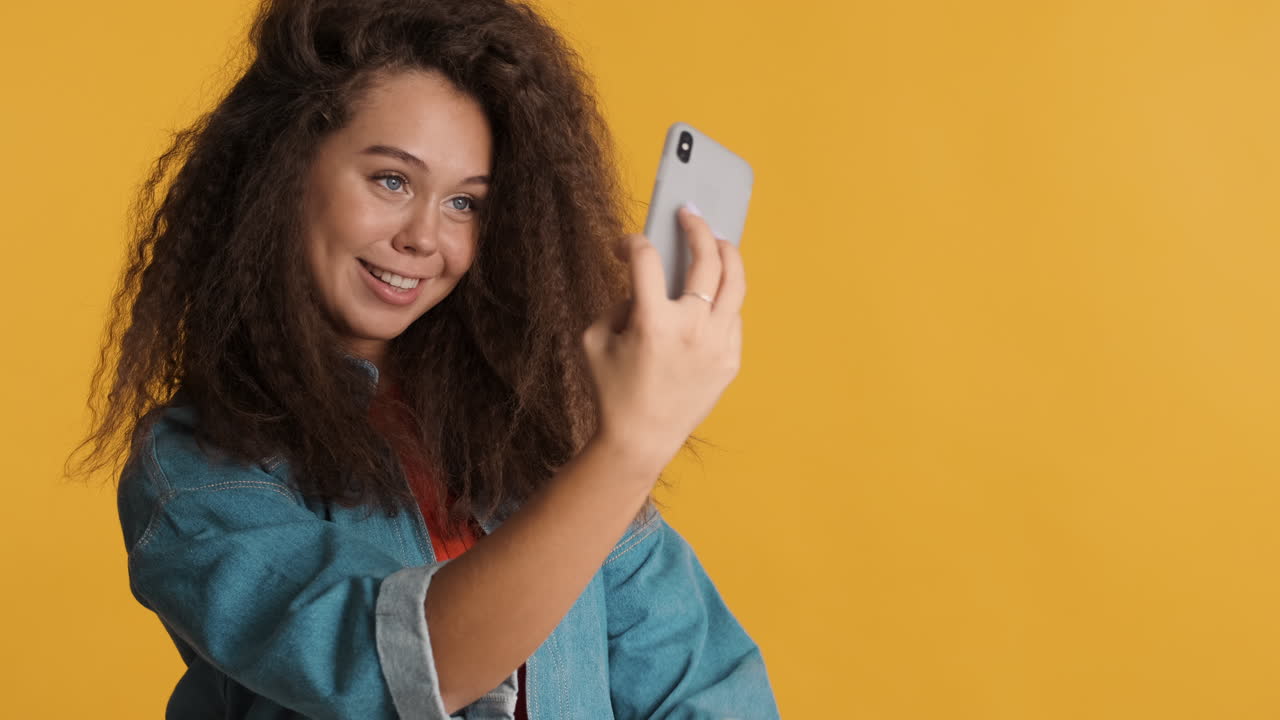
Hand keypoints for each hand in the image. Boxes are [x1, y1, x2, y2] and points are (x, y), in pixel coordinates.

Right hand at [581, 203, 745, 476]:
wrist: (640, 439)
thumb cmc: (611, 391)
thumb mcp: (594, 341)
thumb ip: (618, 304)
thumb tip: (643, 284)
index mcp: (652, 321)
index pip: (647, 259)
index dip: (632, 243)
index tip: (625, 246)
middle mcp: (691, 328)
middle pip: (706, 258)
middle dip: (696, 227)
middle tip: (689, 213)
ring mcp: (717, 344)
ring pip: (735, 283)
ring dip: (727, 253)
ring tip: (719, 240)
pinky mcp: (730, 360)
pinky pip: (732, 317)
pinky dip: (723, 299)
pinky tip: (712, 293)